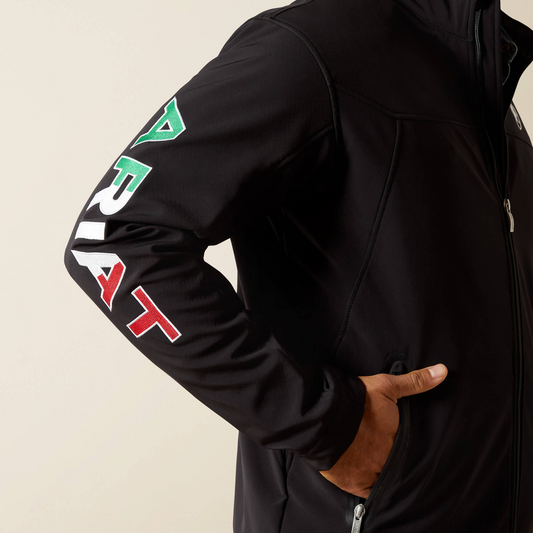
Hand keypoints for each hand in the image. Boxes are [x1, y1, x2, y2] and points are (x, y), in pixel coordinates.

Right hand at [319, 363, 447, 497]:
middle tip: (385, 451)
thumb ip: (415, 382)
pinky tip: (366, 478)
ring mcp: (371, 473)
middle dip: (394, 459)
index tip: (401, 442)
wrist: (322, 414)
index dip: (408, 446)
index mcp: (399, 438)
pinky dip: (369, 488)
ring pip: (384, 478)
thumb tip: (443, 371)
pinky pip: (368, 493)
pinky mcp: (353, 483)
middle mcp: (388, 459)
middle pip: (398, 464)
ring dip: (382, 473)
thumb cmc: (354, 400)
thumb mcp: (386, 385)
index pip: (411, 449)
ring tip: (375, 463)